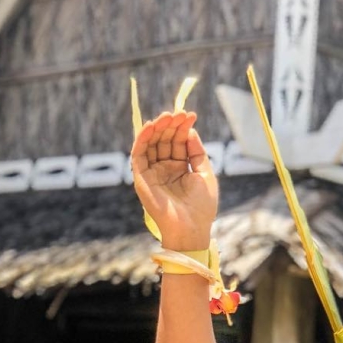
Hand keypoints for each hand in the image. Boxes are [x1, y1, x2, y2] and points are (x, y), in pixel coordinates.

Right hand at [131, 111, 217, 249]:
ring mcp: (152, 173)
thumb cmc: (202, 207)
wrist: (191, 228)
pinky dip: (142, 139)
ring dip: (157, 128)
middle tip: (179, 114)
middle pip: (164, 140)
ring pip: (151, 144)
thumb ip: (197, 152)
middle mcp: (164, 169)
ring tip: (167, 117)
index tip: (190, 115)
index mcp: (179, 168)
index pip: (178, 141)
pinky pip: (138, 155)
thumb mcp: (205, 174)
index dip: (182, 127)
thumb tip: (190, 130)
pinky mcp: (142, 179)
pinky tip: (150, 127)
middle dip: (171, 125)